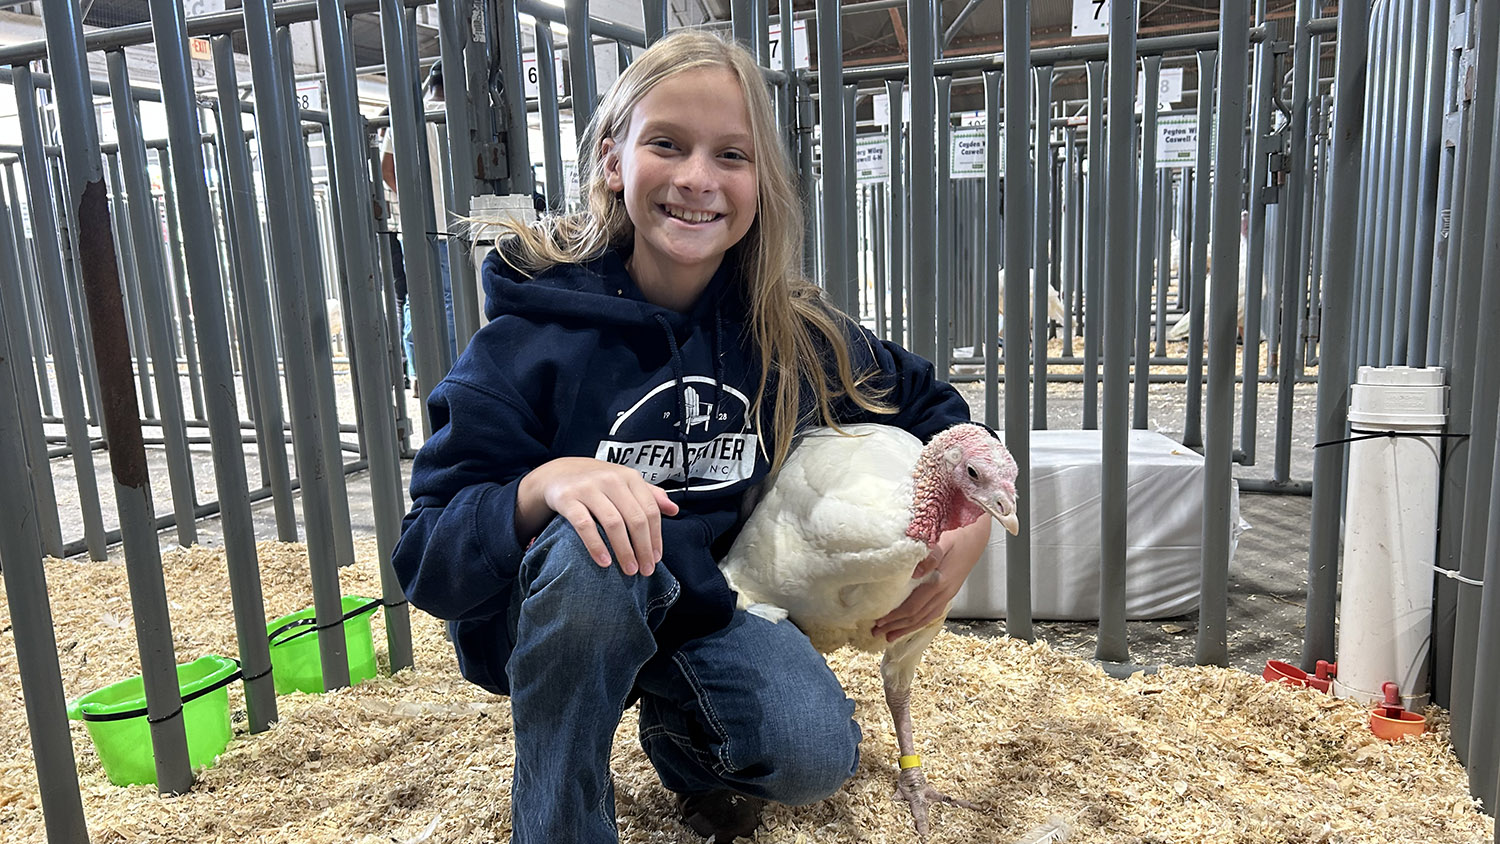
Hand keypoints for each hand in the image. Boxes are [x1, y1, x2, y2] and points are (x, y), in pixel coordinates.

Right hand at [516, 457, 679, 575]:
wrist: (557, 474)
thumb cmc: (597, 483)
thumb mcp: (624, 483)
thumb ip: (649, 495)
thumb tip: (674, 510)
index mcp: (629, 477)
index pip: (650, 510)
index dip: (656, 537)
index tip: (656, 558)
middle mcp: (611, 480)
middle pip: (635, 518)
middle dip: (643, 548)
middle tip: (645, 571)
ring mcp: (588, 488)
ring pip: (613, 523)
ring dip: (624, 550)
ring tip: (629, 570)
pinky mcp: (568, 499)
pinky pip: (584, 525)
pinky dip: (596, 546)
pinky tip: (604, 562)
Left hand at [871, 518, 990, 641]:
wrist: (976, 534)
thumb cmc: (957, 534)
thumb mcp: (942, 539)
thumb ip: (930, 555)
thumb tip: (915, 572)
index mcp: (940, 582)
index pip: (914, 607)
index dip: (896, 617)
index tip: (880, 622)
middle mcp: (945, 592)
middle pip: (918, 617)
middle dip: (897, 627)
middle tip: (877, 633)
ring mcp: (948, 593)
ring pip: (926, 618)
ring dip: (907, 628)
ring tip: (890, 636)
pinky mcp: (949, 591)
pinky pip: (932, 612)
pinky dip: (918, 621)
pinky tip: (910, 624)